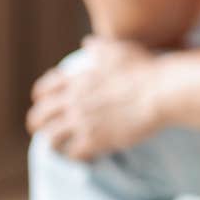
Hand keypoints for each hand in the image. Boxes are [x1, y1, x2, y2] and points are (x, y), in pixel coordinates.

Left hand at [27, 37, 162, 160]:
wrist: (161, 93)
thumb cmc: (144, 70)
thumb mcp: (119, 50)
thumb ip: (98, 47)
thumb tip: (86, 43)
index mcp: (77, 79)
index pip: (43, 90)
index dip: (41, 97)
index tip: (44, 102)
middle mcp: (74, 101)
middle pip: (39, 117)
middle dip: (38, 124)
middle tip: (43, 129)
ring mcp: (83, 122)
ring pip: (51, 139)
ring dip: (53, 143)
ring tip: (60, 146)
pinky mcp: (95, 140)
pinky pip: (73, 153)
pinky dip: (75, 155)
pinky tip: (82, 154)